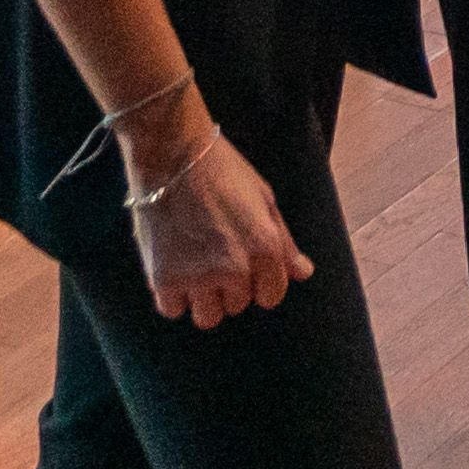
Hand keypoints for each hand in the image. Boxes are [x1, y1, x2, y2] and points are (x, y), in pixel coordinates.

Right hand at [124, 118, 313, 325]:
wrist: (172, 153)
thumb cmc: (222, 170)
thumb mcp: (264, 199)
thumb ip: (285, 243)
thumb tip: (303, 273)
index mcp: (265, 249)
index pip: (271, 296)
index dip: (260, 282)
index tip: (245, 264)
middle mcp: (234, 269)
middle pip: (237, 306)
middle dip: (230, 286)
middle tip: (214, 254)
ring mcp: (198, 277)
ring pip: (207, 316)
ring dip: (203, 298)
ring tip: (194, 267)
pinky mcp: (164, 278)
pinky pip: (173, 310)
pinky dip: (173, 297)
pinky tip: (174, 270)